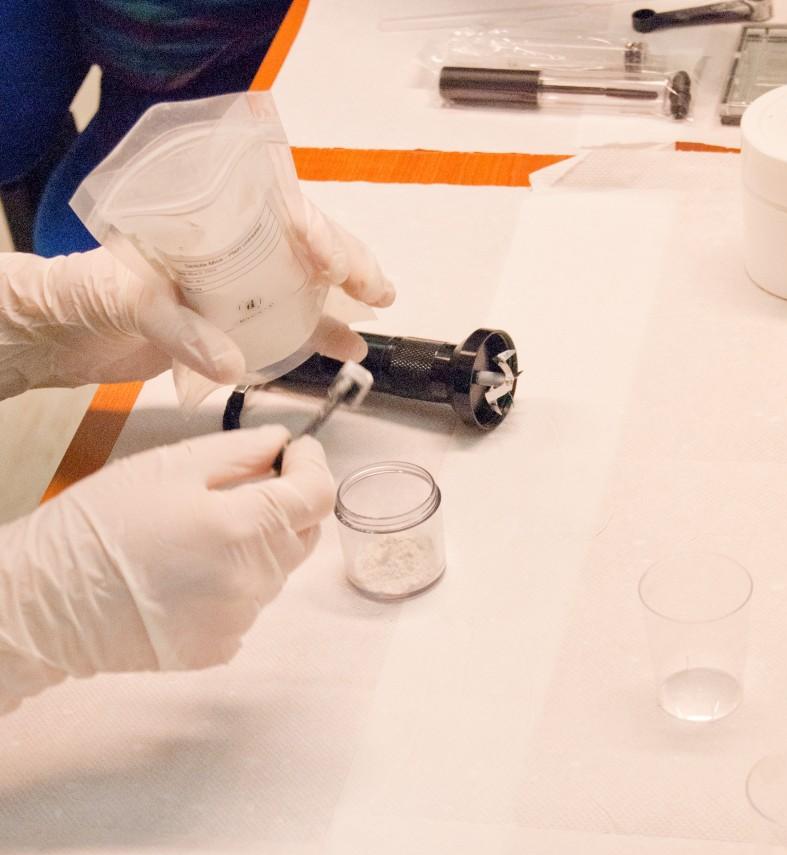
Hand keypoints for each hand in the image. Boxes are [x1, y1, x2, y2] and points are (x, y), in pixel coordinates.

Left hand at [0, 197, 393, 400]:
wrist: (60, 333)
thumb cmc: (80, 292)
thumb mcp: (126, 298)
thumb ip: (181, 329)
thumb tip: (233, 361)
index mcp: (204, 226)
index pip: (273, 212)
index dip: (312, 230)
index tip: (332, 258)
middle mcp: (228, 254)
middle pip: (301, 247)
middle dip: (347, 263)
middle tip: (376, 288)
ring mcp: (232, 291)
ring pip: (302, 288)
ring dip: (341, 300)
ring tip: (376, 310)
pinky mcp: (231, 327)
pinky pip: (284, 329)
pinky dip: (316, 338)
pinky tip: (344, 348)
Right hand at [0, 427, 333, 706]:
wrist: (45, 602)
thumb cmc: (97, 527)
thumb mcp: (166, 467)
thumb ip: (237, 452)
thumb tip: (281, 444)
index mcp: (242, 528)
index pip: (316, 497)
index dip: (312, 466)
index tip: (298, 451)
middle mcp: (250, 581)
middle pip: (302, 535)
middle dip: (286, 505)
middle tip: (244, 486)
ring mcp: (238, 621)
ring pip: (276, 571)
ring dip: (258, 545)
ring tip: (199, 534)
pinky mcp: (219, 648)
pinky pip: (248, 605)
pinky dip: (234, 583)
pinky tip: (189, 572)